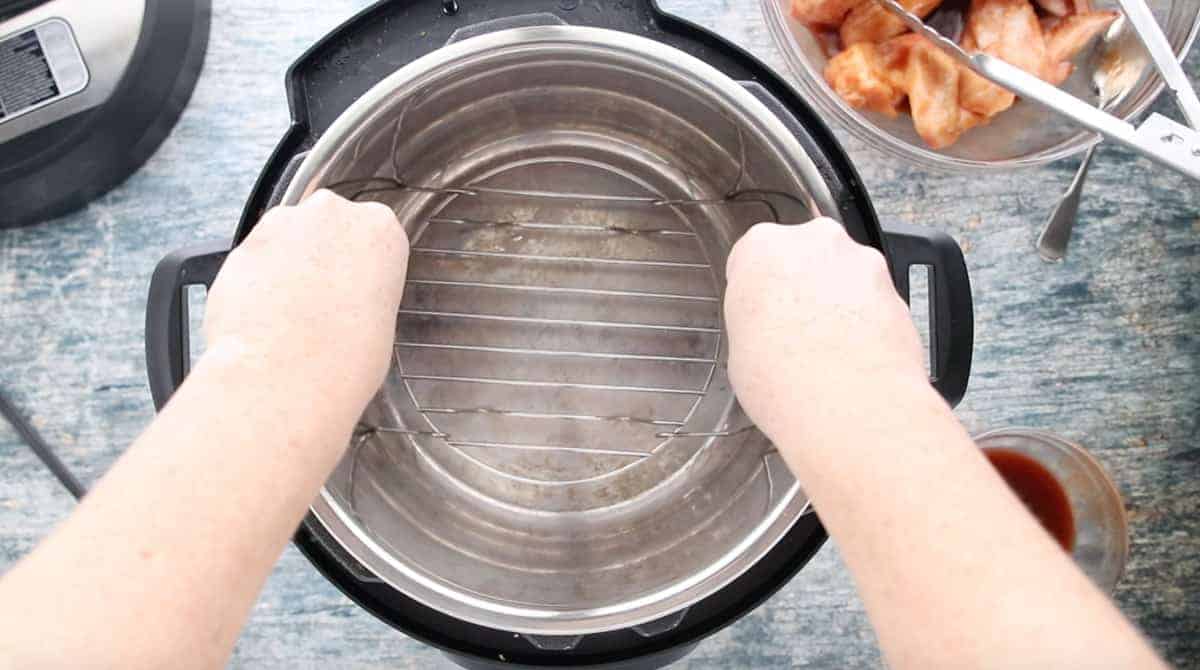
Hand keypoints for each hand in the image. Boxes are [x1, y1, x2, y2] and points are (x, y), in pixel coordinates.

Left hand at [203, 190, 408, 413]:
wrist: (284, 376)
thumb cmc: (342, 359)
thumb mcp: (381, 322)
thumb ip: (365, 292)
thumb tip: (346, 300)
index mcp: (380, 230)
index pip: (373, 237)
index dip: (360, 268)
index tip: (355, 289)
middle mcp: (331, 214)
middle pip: (326, 227)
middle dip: (320, 258)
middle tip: (322, 303)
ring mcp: (282, 226)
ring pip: (286, 239)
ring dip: (286, 267)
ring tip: (289, 316)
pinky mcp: (240, 245)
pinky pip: (254, 260)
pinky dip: (256, 283)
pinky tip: (262, 318)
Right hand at [723, 218, 926, 442]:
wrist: (848, 406)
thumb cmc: (786, 379)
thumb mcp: (740, 349)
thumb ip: (755, 320)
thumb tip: (768, 332)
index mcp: (763, 248)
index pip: (754, 259)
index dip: (758, 293)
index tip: (759, 314)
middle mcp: (816, 243)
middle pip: (806, 258)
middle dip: (803, 287)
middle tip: (792, 333)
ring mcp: (862, 263)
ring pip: (843, 277)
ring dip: (837, 303)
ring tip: (826, 352)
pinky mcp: (897, 291)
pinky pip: (874, 302)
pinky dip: (866, 323)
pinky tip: (854, 357)